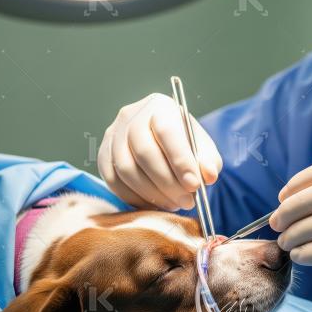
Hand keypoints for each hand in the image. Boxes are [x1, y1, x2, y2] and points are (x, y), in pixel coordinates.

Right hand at [98, 93, 222, 209]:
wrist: (161, 143)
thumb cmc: (185, 145)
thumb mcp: (203, 149)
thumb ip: (208, 161)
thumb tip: (208, 175)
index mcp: (160, 106)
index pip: (167, 131)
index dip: (180, 160)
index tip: (195, 185)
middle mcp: (131, 116)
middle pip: (144, 152)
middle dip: (168, 183)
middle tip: (187, 201)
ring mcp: (113, 134)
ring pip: (126, 169)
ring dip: (152, 193)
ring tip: (173, 203)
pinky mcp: (103, 154)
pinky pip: (113, 181)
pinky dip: (134, 198)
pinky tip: (153, 204)